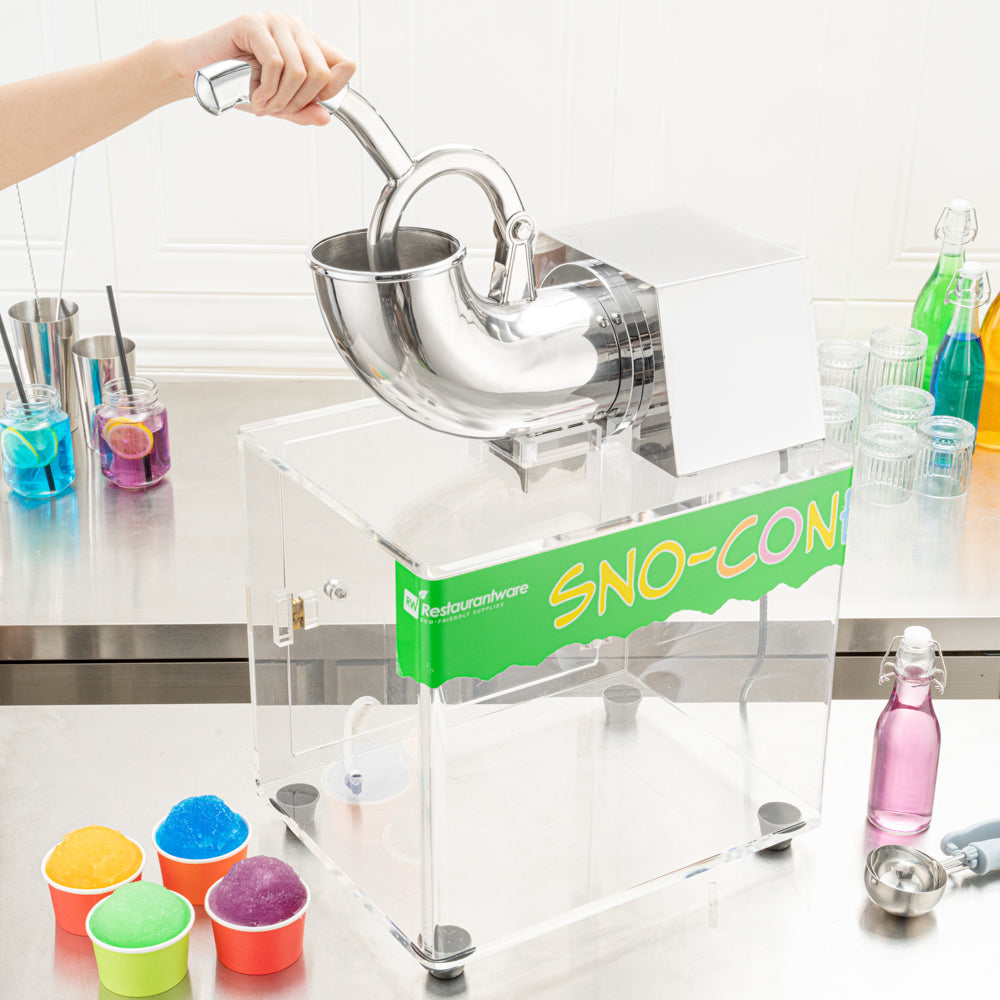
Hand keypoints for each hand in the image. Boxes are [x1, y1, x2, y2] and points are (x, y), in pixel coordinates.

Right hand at [173, 12, 355, 124]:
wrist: (197, 73)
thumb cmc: (237, 85)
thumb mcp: (278, 104)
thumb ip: (303, 111)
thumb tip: (326, 117)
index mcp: (307, 44)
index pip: (344, 65)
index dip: (332, 91)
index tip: (308, 104)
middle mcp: (295, 29)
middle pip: (322, 73)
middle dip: (300, 102)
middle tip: (278, 109)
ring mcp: (275, 23)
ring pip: (300, 71)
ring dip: (281, 99)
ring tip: (264, 104)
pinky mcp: (253, 24)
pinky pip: (276, 63)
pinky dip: (267, 89)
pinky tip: (255, 96)